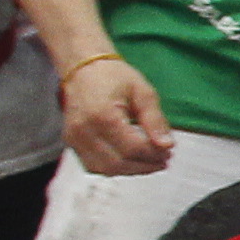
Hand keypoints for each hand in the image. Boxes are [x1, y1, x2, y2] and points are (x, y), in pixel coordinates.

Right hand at [58, 51, 175, 175]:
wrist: (83, 69)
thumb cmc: (113, 76)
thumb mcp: (142, 92)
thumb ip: (155, 120)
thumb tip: (167, 145)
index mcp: (102, 115)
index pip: (132, 148)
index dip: (153, 155)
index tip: (169, 153)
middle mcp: (83, 130)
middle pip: (118, 163)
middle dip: (144, 166)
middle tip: (163, 160)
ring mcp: (74, 138)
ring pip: (105, 169)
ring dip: (131, 170)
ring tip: (150, 162)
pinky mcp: (71, 142)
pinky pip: (93, 165)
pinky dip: (114, 167)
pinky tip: (130, 160)